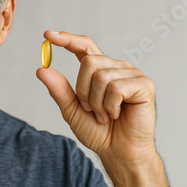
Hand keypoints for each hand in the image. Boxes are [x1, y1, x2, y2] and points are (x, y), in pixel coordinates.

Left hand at [36, 31, 156, 161]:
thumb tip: (41, 70)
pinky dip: (111, 106)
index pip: (84, 47)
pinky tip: (117, 115)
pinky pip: (116, 88)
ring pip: (101, 76)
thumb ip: (59, 90)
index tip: (48, 35)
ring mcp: (132, 74)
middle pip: (88, 62)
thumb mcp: (72, 110)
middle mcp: (116, 67)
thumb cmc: (98, 131)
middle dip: (83, 90)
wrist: (118, 152)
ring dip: (97, 103)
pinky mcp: (144, 84)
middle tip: (91, 109)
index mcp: (100, 70)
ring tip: (106, 115)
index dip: (67, 39)